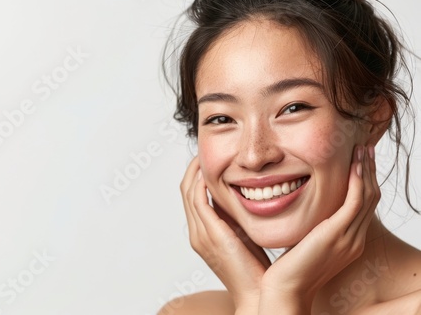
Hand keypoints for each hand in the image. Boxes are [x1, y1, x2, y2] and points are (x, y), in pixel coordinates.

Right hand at [180, 156, 270, 310]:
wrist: (257, 294)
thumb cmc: (255, 269)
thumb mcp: (244, 236)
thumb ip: (237, 218)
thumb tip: (244, 197)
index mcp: (203, 232)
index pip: (193, 195)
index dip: (198, 174)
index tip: (210, 159)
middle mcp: (197, 232)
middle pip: (186, 190)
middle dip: (194, 168)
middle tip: (205, 151)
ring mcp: (201, 234)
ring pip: (189, 192)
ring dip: (196, 171)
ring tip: (206, 155)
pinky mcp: (210, 235)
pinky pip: (198, 202)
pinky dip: (201, 184)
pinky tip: (209, 171)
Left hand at [258, 145, 380, 312]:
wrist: (287, 289)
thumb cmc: (291, 269)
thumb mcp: (308, 243)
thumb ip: (315, 228)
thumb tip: (309, 212)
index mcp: (349, 241)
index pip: (363, 205)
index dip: (364, 181)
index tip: (359, 161)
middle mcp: (354, 239)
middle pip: (370, 198)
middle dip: (369, 171)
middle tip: (366, 148)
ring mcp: (348, 238)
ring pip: (366, 197)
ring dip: (366, 170)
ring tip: (363, 149)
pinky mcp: (337, 234)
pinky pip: (354, 202)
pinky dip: (358, 182)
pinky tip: (355, 165)